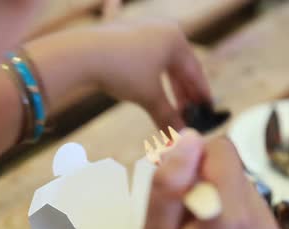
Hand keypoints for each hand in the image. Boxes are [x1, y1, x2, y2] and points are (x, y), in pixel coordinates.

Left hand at [25, 19, 209, 128]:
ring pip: (162, 64)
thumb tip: (180, 138)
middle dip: (184, 93)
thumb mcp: (150, 96)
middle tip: (189, 114)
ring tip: (172, 107)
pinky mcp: (123, 36)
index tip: (206, 112)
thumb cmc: (122, 71)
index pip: (196, 72)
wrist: (82, 54)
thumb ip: (168, 116)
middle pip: (180, 67)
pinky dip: (151, 77)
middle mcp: (162, 30)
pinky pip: (145, 59)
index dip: (202, 95)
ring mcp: (142, 31)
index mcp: (176, 40)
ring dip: (168, 87)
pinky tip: (150, 89)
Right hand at [137, 130, 285, 228]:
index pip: (222, 150)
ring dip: (220, 198)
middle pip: (234, 168)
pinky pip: (256, 212)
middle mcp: (262, 223)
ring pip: (245, 188)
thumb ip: (169, 186)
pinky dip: (235, 217)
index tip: (175, 186)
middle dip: (205, 182)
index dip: (193, 160)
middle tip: (181, 218)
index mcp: (230, 218)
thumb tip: (188, 138)